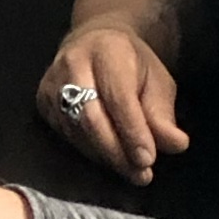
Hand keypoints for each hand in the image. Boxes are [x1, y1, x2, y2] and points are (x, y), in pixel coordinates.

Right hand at [36, 24, 183, 184]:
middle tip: (140, 174)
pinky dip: (90, 152)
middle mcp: (73, 65)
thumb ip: (163, 114)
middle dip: (116, 152)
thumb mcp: (157, 81)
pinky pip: (66, 136)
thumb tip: (176, 145)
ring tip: (130, 171)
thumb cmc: (131, 64)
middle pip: (91, 118)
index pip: (118, 97)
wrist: (94, 43)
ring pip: (76, 131)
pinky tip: (109, 158)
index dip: (132, 131)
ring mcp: (52, 84)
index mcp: (107, 51)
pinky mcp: (42, 102)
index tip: (148, 160)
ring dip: (105, 157)